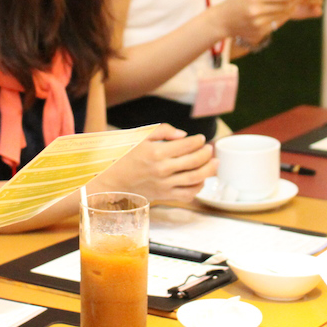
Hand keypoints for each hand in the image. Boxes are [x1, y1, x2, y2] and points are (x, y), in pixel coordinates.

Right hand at [96, 124, 216, 204]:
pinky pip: (187, 194)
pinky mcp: (164, 196)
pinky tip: (201, 179)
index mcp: (156, 152)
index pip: (187, 145)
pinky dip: (198, 187)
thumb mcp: (140, 137)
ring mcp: (164, 185)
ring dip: (209, 170)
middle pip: (195, 161)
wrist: (112, 181)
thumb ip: (162, 130)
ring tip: (214, 162)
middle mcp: (162, 169)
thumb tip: (184, 134)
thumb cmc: (125, 156)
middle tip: (209, 148)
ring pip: (196, 178)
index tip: (201, 139)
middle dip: (207, 153)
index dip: (198, 140)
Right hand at [218, 0, 310, 43]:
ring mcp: (258, 24)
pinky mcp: (259, 33)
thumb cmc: (238, 2)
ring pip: (283, 15)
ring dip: (292, 7)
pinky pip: (277, 24)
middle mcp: (257, 11)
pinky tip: (282, 11)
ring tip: (295, 1)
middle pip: (285, 6)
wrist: (223, 21)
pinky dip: (283, 16)